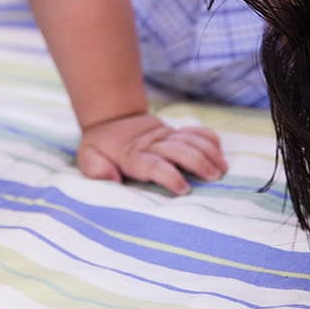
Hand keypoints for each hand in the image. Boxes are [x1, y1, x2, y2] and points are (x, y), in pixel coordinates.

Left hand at [77, 113, 226, 194]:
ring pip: (192, 140)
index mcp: (133, 156)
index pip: (154, 165)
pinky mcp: (175, 132)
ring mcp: (166, 136)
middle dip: (199, 164)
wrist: (111, 120)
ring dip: (209, 153)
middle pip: (180, 150)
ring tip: (222, 170)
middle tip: (214, 179)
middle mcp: (153, 145)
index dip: (169, 175)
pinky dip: (209, 139)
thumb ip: (96, 168)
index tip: (184, 189)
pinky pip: (196, 132)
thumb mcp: (88, 158)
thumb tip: (113, 178)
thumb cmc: (100, 147)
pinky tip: (219, 153)